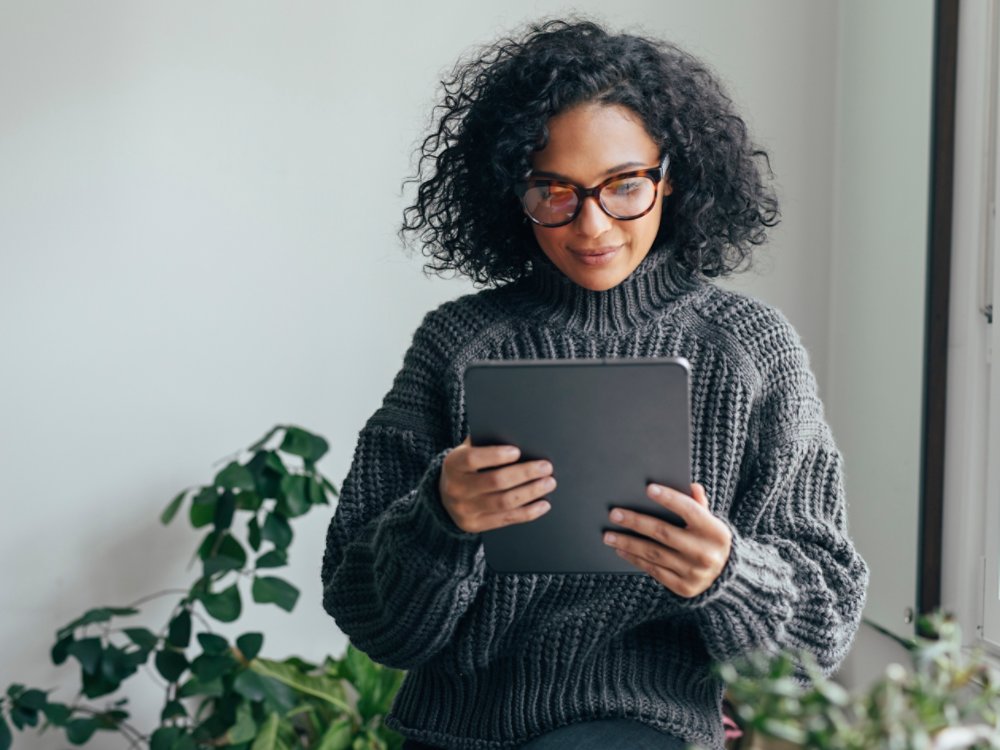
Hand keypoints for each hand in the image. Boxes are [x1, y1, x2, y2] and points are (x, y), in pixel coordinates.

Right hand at [438, 437, 554, 533]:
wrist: (445, 496)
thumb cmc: (466, 467)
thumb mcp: (467, 451)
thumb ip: (486, 443)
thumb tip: (519, 438)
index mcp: (452, 464)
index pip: (472, 459)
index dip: (495, 455)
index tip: (517, 451)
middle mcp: (456, 489)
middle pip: (495, 481)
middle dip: (525, 473)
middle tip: (546, 467)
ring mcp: (465, 510)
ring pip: (504, 502)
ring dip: (531, 492)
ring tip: (549, 483)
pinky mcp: (475, 525)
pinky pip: (506, 519)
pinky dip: (528, 512)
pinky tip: (543, 504)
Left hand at [603, 482, 731, 597]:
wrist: (725, 577)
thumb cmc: (709, 540)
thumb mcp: (710, 521)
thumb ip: (699, 504)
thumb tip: (691, 486)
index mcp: (715, 531)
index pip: (690, 510)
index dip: (669, 499)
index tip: (648, 488)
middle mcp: (705, 553)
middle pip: (664, 533)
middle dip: (636, 522)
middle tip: (614, 514)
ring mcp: (694, 572)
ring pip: (654, 554)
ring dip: (628, 542)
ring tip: (608, 534)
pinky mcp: (684, 587)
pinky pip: (654, 571)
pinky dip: (635, 559)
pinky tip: (621, 549)